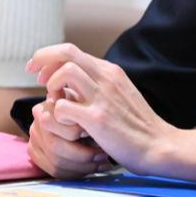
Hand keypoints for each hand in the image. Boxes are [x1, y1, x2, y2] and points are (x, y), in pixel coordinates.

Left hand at [25, 44, 195, 180]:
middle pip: (65, 53)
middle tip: (36, 79)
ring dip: (52, 88)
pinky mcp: (97, 119)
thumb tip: (69, 83)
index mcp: (109, 71)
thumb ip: (97, 85)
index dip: (48, 57)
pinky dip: (57, 115)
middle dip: (42, 61)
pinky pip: (63, 107)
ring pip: (64, 73)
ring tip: (56, 104)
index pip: (70, 50)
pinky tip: (66, 126)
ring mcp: (102, 97)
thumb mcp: (119, 94)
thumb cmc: (137, 126)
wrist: (159, 146)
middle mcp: (106, 78)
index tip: (39, 72)